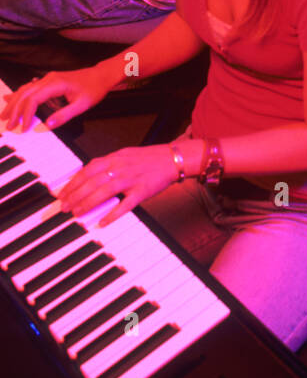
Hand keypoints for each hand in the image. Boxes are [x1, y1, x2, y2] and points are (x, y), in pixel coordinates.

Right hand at [0, 66, 112, 133]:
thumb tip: (47, 125)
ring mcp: (48, 78)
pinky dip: (20, 95)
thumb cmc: (94, 89)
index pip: (33, 99)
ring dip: (14, 102)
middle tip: (8, 125)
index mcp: (55, 84)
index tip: (24, 127)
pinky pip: (30, 87)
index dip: (26, 114)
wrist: (101, 75)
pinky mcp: (49, 80)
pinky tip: (11, 98)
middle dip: (15, 109)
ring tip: (5, 115)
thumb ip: (64, 115)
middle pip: (25, 93)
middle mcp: (48, 79)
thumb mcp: (82, 105)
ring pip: (25, 89)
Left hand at [56, 146, 177, 226]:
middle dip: (75, 195)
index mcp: (115, 158)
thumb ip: (107, 164)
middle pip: (93, 181)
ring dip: (88, 203)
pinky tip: (103, 222)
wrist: (172, 158)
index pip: (88, 170)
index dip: (73, 183)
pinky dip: (113, 213)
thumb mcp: (125, 155)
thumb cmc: (149, 158)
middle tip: (65, 207)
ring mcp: (132, 179)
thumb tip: (88, 174)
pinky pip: (126, 204)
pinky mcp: (143, 191)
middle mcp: (121, 167)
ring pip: (105, 191)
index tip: (63, 193)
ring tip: (77, 213)